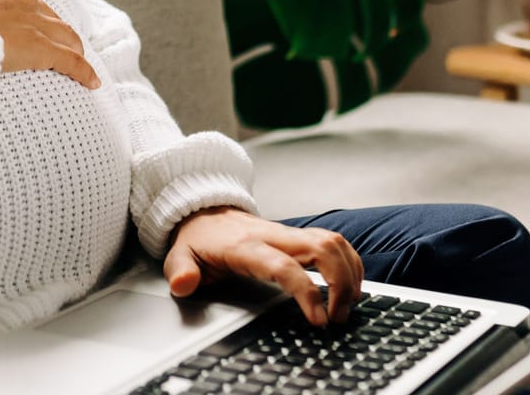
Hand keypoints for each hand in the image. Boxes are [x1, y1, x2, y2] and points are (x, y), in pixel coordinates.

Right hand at [0, 0, 100, 89]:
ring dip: (73, 47)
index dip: (27, 12)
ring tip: (79, 61)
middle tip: (60, 44)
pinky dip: (83, 71)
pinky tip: (92, 82)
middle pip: (48, 15)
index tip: (26, 23)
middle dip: (55, 30)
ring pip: (64, 35)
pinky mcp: (40, 48)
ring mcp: (32, 23)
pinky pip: (70, 60)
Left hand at [164, 205, 364, 326]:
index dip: (306, 292)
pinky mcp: (299, 235)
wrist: (204, 211)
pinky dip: (349, 262)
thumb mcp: (179, 255)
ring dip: (349, 273)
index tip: (319, 319)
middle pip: (321, 248)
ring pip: (333, 241)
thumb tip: (183, 284)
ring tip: (347, 305)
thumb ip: (181, 271)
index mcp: (245, 246)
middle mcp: (273, 236)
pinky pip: (334, 241)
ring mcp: (289, 233)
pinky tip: (350, 284)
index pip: (284, 266)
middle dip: (341, 283)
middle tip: (337, 315)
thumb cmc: (198, 239)